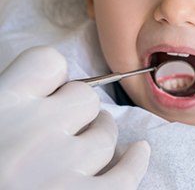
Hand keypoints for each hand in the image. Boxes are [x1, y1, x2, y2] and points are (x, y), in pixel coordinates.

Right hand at [0, 46, 149, 188]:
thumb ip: (5, 109)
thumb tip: (38, 97)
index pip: (47, 62)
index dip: (52, 77)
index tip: (50, 91)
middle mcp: (31, 131)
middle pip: (83, 98)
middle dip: (78, 110)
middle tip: (65, 127)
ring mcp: (59, 170)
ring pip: (104, 134)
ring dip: (100, 137)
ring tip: (84, 150)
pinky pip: (125, 175)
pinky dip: (134, 163)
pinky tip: (138, 154)